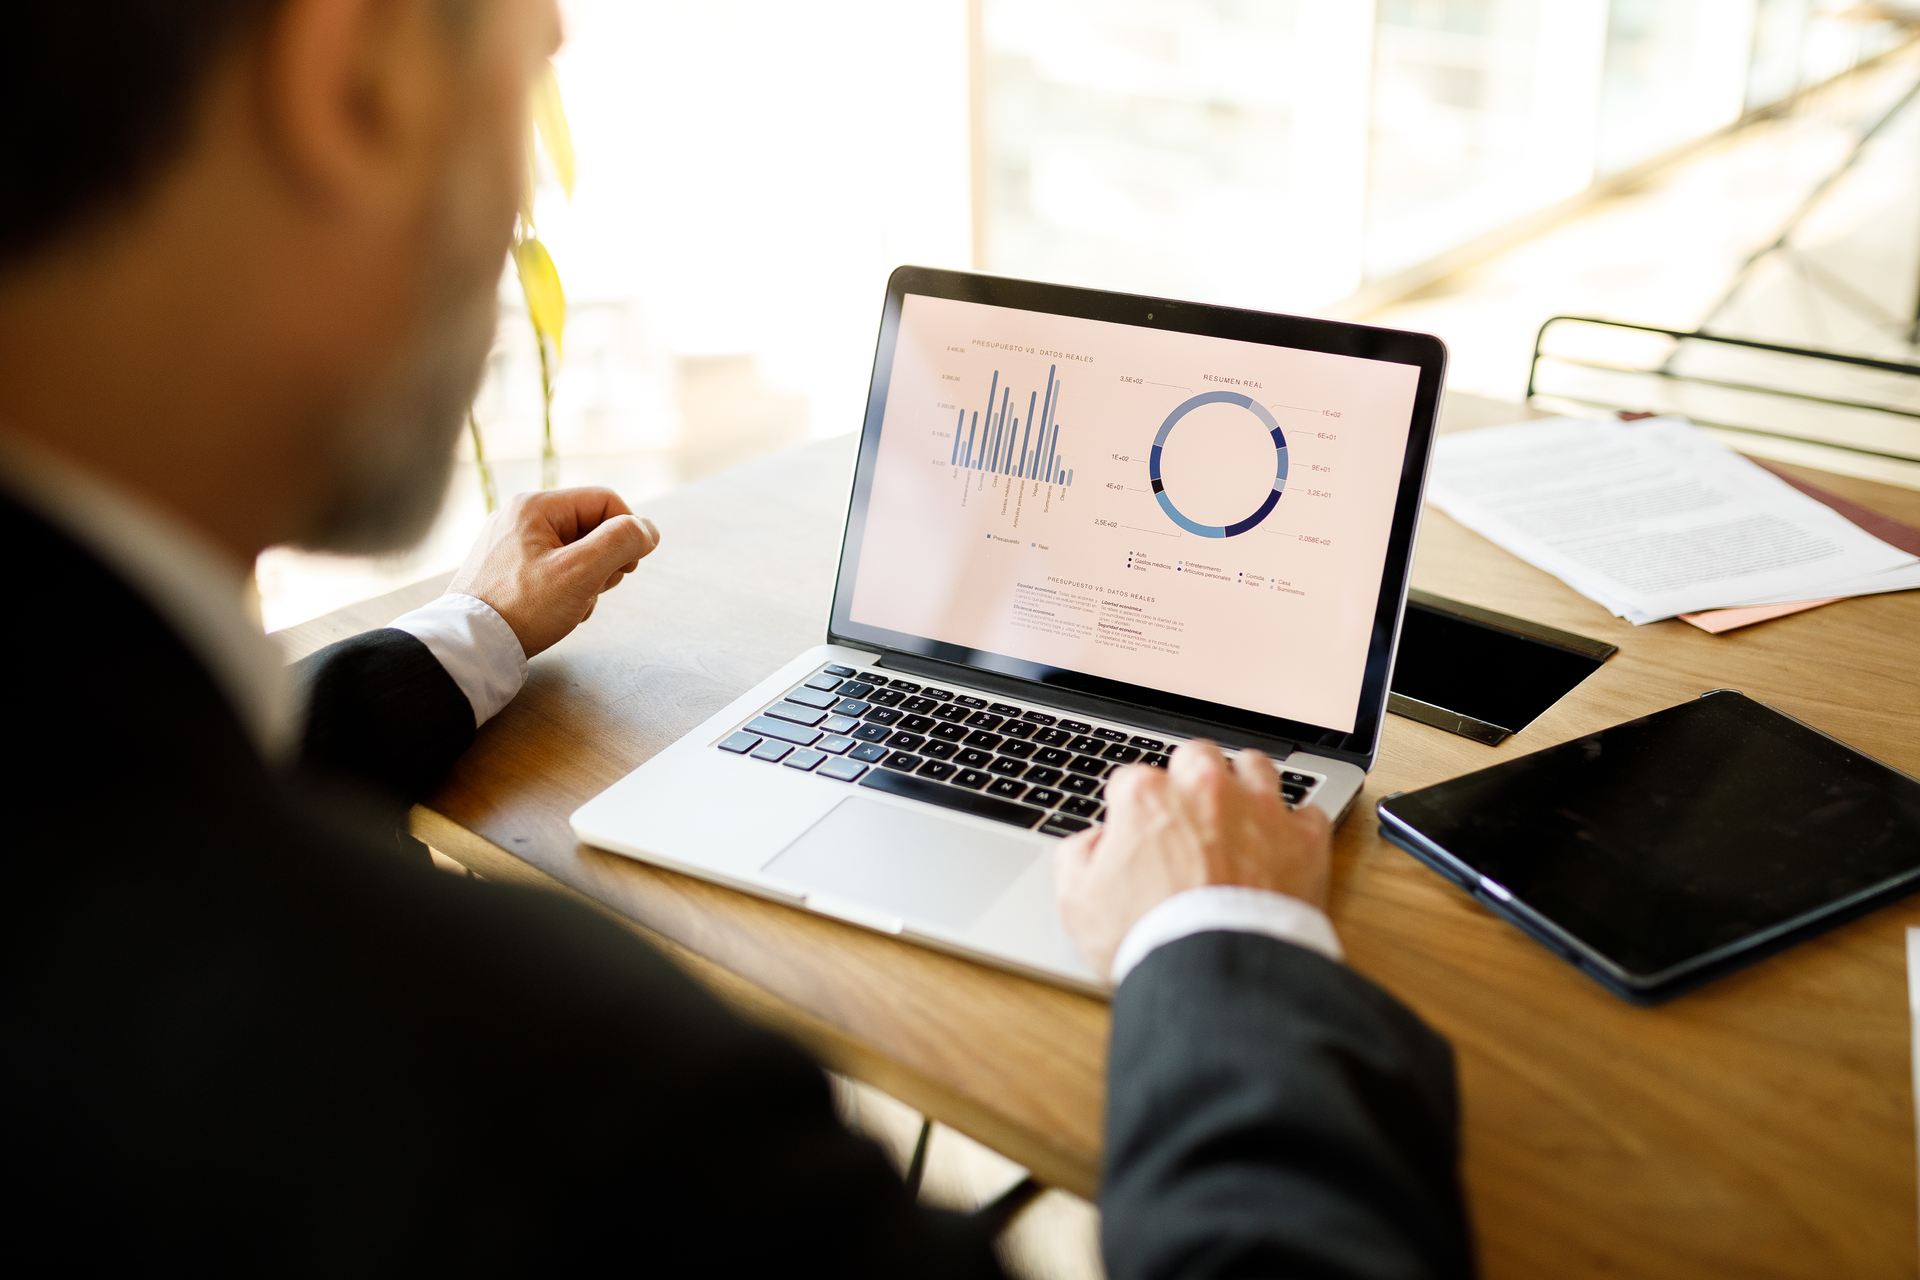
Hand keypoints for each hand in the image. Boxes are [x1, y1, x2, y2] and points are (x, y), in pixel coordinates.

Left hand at [446, 487, 658, 658]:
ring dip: (586, 581)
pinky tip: (555, 612)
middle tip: (592, 589)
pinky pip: (555, 571)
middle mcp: (520, 518)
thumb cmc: (521, 608)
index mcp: (535, 506)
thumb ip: (620, 543)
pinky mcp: (509, 569)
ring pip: (576, 553)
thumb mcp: (580, 572)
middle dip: (603, 563)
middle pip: (591, 528)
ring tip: (570, 605)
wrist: (472, 647)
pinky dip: (566, 591)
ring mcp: (512, 544)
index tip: (629, 567)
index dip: (628, 532)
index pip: (606, 501)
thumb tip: (649, 530)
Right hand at [1054, 740, 1331, 977]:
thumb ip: (1077, 858)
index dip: (1130, 805)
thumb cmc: (1150, 937)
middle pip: (1196, 755)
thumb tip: (1092, 844)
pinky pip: (1308, 813)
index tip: (1135, 827)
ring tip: (1239, 808)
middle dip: (1190, 776)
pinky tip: (1286, 842)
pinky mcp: (1303, 840)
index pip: (1132, 779)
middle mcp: (1205, 790)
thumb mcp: (1078, 904)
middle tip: (1187, 809)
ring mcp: (1259, 810)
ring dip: (1245, 783)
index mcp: (1147, 798)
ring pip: (1256, 767)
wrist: (1217, 970)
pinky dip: (1296, 826)